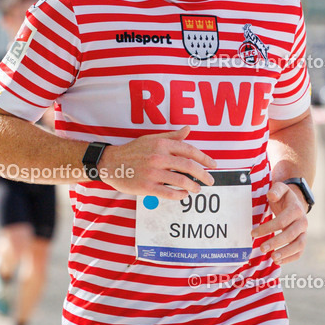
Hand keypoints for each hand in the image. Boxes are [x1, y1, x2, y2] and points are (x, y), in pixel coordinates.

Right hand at [99, 126, 216, 199]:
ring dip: (193, 186)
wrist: (111, 163)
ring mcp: (152, 172)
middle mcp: (158, 157)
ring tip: (197, 189)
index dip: (204, 158)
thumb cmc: (133, 150)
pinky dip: (179, 195)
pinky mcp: (146, 187)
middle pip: (188, 166)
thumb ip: (172, 136)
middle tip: (211, 181)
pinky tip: (183, 195)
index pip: (189, 150)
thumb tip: (188, 129)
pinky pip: (168, 193)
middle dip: (203, 175)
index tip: (213, 165)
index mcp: (161, 144)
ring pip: (181, 181)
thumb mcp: (152, 139)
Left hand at [251, 181, 308, 265]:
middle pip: (291, 234)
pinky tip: (279, 262)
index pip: (282, 221)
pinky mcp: (302, 239)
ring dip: (286, 253)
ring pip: (299, 245)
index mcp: (296, 209)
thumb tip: (271, 195)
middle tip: (262, 248)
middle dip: (276, 242)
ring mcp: (304, 232)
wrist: (296, 202)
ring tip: (273, 258)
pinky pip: (300, 251)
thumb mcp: (280, 188)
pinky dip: (291, 258)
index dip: (267, 228)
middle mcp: (302, 222)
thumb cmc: (284, 197)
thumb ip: (276, 190)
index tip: (253, 233)